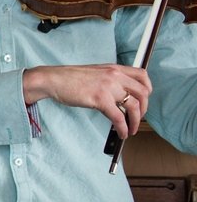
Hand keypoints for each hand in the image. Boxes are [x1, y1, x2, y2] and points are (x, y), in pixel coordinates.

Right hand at [23, 64, 150, 138]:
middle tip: (138, 118)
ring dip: (136, 121)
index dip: (148, 90)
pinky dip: (123, 128)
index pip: (142, 76)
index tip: (143, 101)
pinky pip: (119, 117)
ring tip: (131, 129)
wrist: (53, 79)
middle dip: (144, 110)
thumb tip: (120, 95)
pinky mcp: (100, 99)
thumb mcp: (95, 73)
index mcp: (114, 68)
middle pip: (143, 93)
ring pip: (134, 106)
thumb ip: (110, 80)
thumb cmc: (69, 78)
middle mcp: (114, 75)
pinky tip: (121, 133)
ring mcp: (108, 87)